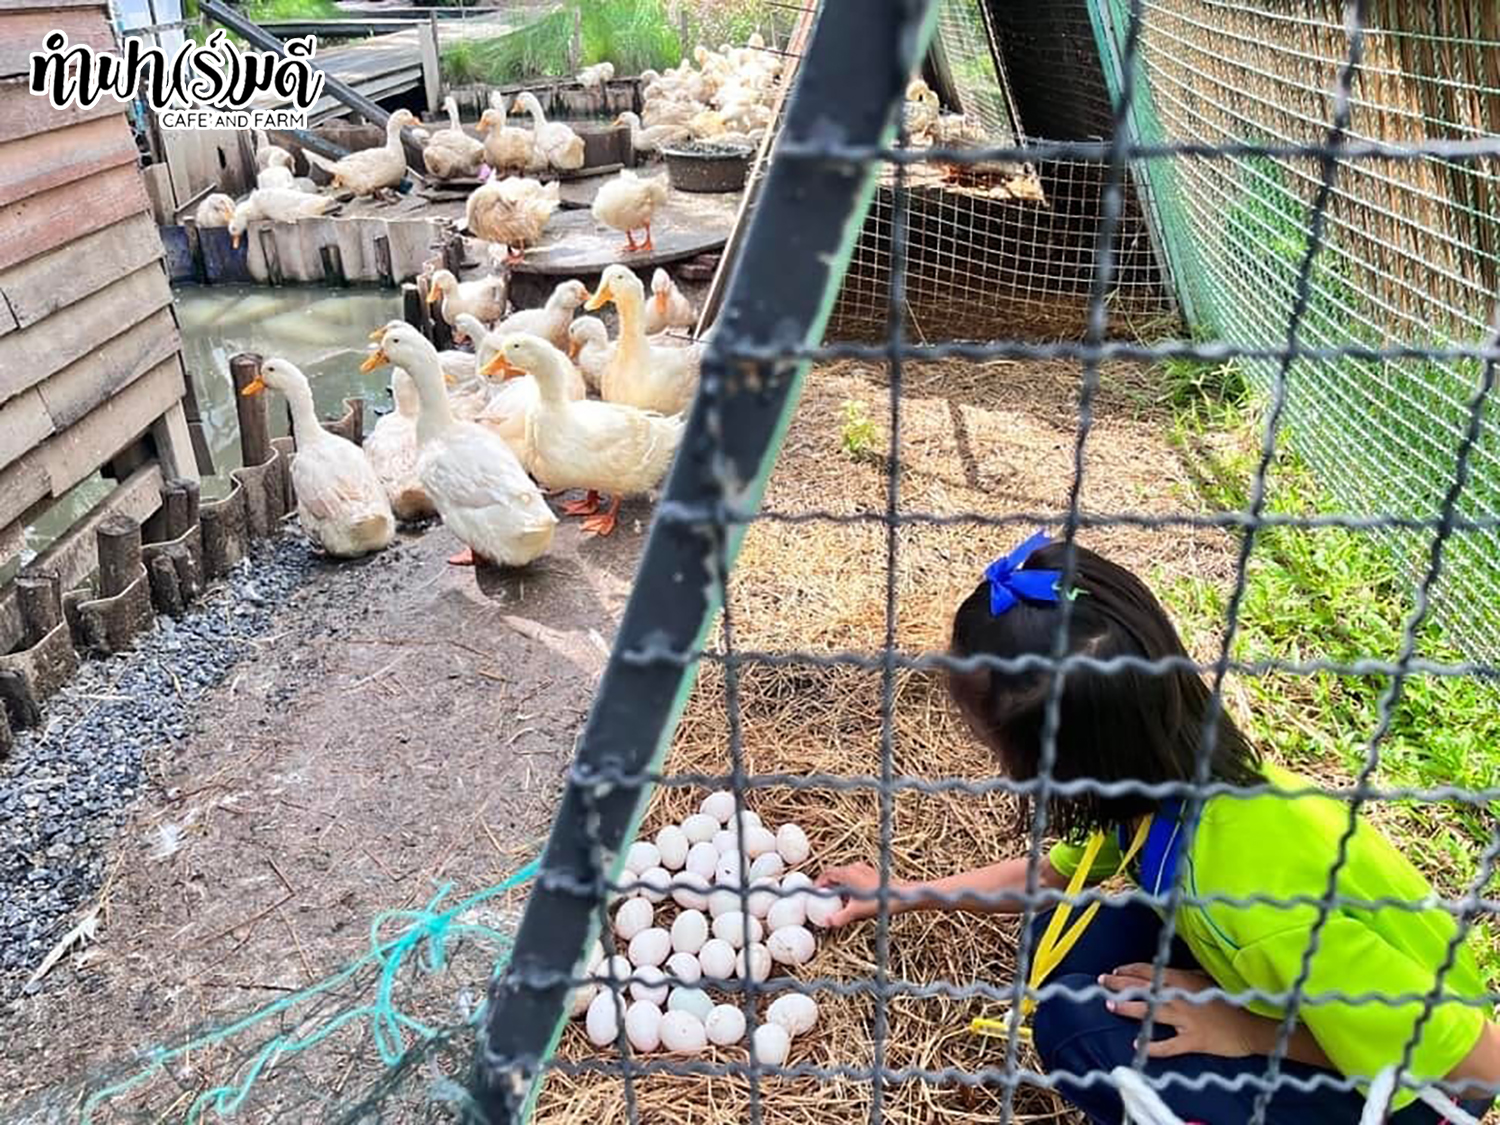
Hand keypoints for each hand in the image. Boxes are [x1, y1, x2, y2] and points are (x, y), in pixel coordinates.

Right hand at [817, 863, 899, 927]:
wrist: (900, 896)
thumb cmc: (879, 901)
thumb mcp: (856, 912)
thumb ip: (840, 917)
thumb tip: (828, 922)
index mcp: (847, 873)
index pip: (827, 873)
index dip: (819, 883)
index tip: (817, 892)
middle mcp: (854, 867)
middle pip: (835, 874)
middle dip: (828, 885)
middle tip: (825, 897)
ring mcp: (864, 869)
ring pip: (845, 875)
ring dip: (839, 885)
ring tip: (838, 900)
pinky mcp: (871, 874)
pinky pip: (854, 877)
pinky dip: (849, 885)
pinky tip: (853, 898)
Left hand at [1098, 964, 1262, 1058]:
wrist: (1254, 1025)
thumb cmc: (1231, 1000)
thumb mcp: (1207, 979)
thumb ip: (1185, 975)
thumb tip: (1165, 971)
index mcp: (1181, 979)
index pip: (1148, 971)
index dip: (1128, 970)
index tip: (1114, 971)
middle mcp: (1179, 996)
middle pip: (1142, 988)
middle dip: (1119, 984)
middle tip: (1101, 983)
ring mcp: (1185, 1018)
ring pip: (1150, 1011)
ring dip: (1128, 1008)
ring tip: (1110, 1006)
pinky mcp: (1193, 1040)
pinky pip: (1168, 1045)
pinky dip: (1152, 1046)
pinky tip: (1137, 1046)